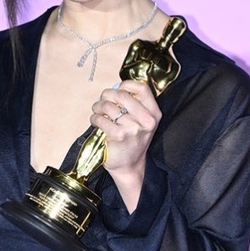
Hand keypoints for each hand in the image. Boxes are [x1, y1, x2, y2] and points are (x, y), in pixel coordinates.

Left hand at [90, 80, 161, 208]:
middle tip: (102, 100)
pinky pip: (101, 119)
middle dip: (107, 95)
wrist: (130, 166)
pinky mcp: (119, 136)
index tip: (118, 88)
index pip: (142, 89)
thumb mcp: (142, 123)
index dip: (127, 84)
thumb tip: (115, 88)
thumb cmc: (133, 141)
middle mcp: (146, 120)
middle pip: (123, 95)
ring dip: (98, 107)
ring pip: (108, 106)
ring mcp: (133, 128)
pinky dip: (95, 118)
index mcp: (154, 114)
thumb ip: (134, 106)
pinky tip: (96, 121)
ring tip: (97, 111)